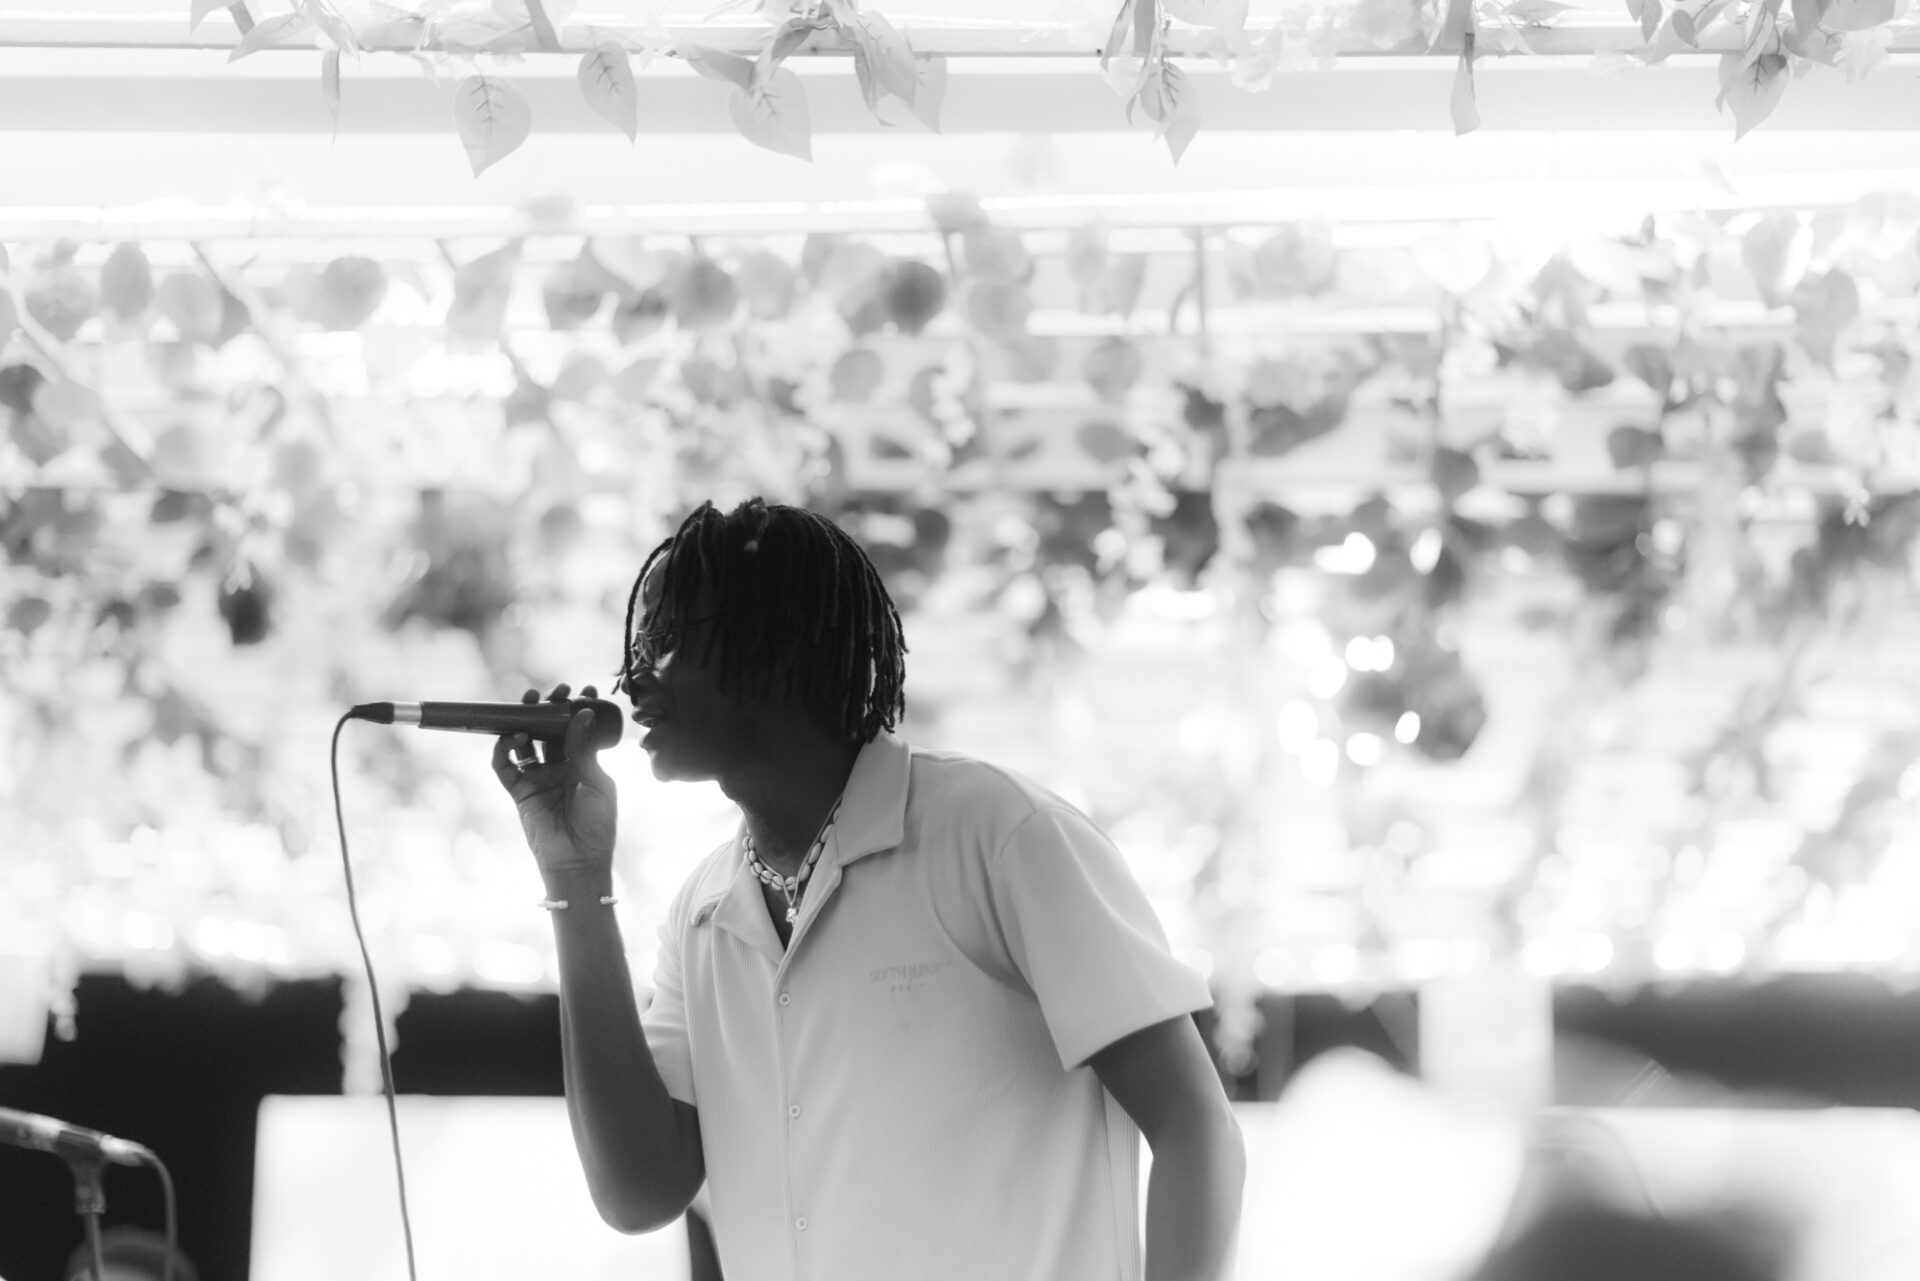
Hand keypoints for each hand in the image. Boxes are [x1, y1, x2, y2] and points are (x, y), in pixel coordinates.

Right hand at [492, 683, 617, 882]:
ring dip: (524, 722)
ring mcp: (538, 779)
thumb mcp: (596, 782)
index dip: (578, 710)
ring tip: (529, 704)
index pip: (577, 730)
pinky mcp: (519, 792)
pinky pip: (505, 766)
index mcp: (583, 765)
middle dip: (548, 710)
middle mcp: (559, 768)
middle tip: (554, 692)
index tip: (586, 691)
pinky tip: (515, 737)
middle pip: (548, 731)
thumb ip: (584, 749)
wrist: (579, 861)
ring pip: (525, 742)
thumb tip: (581, 712)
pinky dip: (504, 749)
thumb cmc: (597, 824)